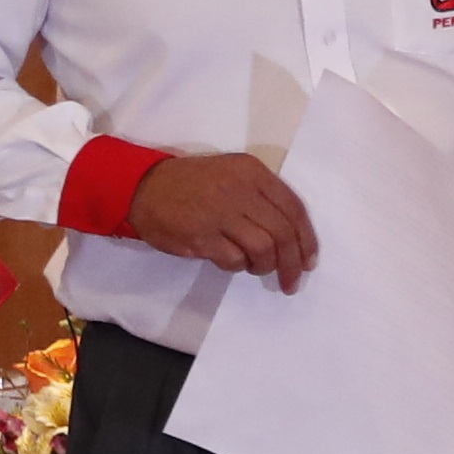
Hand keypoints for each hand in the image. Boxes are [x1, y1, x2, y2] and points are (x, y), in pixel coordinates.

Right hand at [129, 151, 315, 290]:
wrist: (144, 187)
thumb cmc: (192, 184)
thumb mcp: (232, 174)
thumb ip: (261, 196)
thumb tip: (291, 236)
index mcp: (253, 172)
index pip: (294, 208)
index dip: (307, 239)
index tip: (309, 261)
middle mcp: (241, 189)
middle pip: (283, 233)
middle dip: (293, 263)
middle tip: (292, 282)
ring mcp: (221, 212)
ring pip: (264, 249)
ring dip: (265, 266)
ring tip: (256, 268)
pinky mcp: (202, 235)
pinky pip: (234, 260)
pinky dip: (238, 266)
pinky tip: (230, 261)